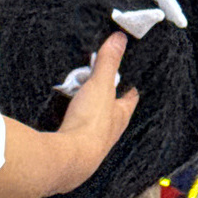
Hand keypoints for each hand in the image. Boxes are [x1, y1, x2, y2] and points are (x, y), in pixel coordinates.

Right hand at [55, 32, 138, 185]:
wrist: (70, 159)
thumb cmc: (91, 122)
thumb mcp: (100, 85)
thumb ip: (108, 62)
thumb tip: (120, 38)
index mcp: (120, 115)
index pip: (130, 100)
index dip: (131, 91)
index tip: (132, 85)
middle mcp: (110, 132)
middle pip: (114, 114)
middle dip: (111, 105)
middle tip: (106, 92)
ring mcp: (93, 144)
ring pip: (96, 127)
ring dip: (91, 117)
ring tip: (83, 107)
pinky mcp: (75, 151)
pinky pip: (75, 136)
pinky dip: (73, 129)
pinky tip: (65, 126)